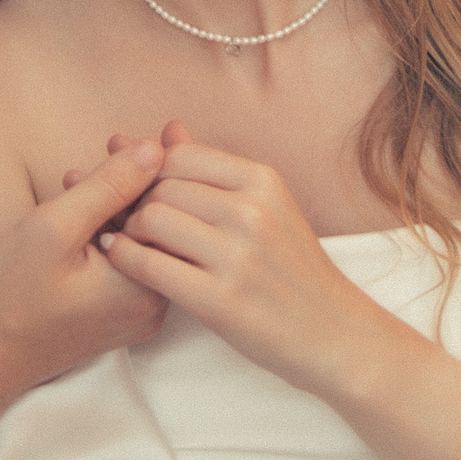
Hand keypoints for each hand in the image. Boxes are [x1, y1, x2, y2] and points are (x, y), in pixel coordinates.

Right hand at [0, 138, 168, 424]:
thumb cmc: (8, 297)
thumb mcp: (55, 227)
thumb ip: (109, 186)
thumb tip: (156, 149)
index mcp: (145, 285)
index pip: (172, 211)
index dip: (154, 166)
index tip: (133, 136)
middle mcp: (151, 305)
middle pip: (159, 226)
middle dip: (135, 181)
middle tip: (113, 143)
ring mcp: (133, 315)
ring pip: (139, 242)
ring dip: (115, 204)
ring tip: (80, 176)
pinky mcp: (113, 318)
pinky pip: (123, 263)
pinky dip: (106, 232)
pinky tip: (78, 209)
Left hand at [100, 123, 413, 398]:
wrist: (335, 333)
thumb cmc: (292, 268)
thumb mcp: (267, 206)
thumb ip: (213, 169)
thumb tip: (166, 127)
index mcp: (263, 181)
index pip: (178, 156)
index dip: (148, 172)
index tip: (138, 191)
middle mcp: (252, 212)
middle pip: (159, 187)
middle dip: (134, 202)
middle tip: (127, 220)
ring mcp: (238, 256)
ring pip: (150, 219)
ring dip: (130, 231)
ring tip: (134, 243)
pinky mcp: (221, 300)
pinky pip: (149, 265)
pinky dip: (125, 259)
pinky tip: (126, 261)